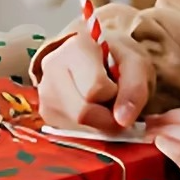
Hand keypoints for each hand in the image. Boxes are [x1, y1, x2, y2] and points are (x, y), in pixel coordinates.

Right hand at [37, 26, 156, 133]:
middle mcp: (52, 66)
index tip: (115, 84)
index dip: (113, 95)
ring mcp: (44, 90)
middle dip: (104, 115)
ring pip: (75, 125)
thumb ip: (135, 89)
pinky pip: (69, 132)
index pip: (95, 89)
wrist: (97, 58)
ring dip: (95, 122)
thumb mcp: (136, 65)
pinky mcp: (45, 111)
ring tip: (98, 101)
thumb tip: (122, 120)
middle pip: (82, 112)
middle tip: (111, 100)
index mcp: (75, 47)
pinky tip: (87, 108)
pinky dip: (85, 127)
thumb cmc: (116, 58)